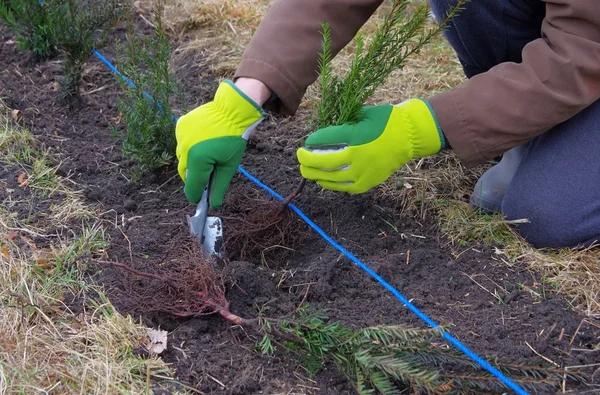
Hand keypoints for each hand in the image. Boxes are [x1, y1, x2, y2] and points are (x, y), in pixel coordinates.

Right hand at [176, 80, 265, 206]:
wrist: (231, 110)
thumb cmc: (233, 138)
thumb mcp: (229, 165)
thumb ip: (219, 186)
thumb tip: (214, 204)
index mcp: (198, 160)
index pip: (191, 188)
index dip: (196, 195)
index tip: (200, 199)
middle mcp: (185, 149)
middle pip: (185, 173)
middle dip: (195, 178)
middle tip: (208, 175)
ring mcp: (180, 136)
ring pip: (182, 158)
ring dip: (192, 161)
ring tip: (208, 154)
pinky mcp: (180, 126)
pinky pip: (182, 143)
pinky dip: (190, 146)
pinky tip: (202, 140)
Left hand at [296, 99, 445, 192]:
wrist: (409, 136)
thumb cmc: (385, 121)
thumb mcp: (362, 115)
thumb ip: (343, 126)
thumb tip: (321, 136)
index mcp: (356, 136)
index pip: (325, 140)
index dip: (313, 141)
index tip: (307, 141)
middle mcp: (358, 156)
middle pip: (324, 162)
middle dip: (307, 160)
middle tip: (300, 157)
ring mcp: (363, 172)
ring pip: (331, 178)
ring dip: (315, 174)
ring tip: (307, 171)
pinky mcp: (367, 182)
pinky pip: (344, 187)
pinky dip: (331, 184)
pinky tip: (322, 180)